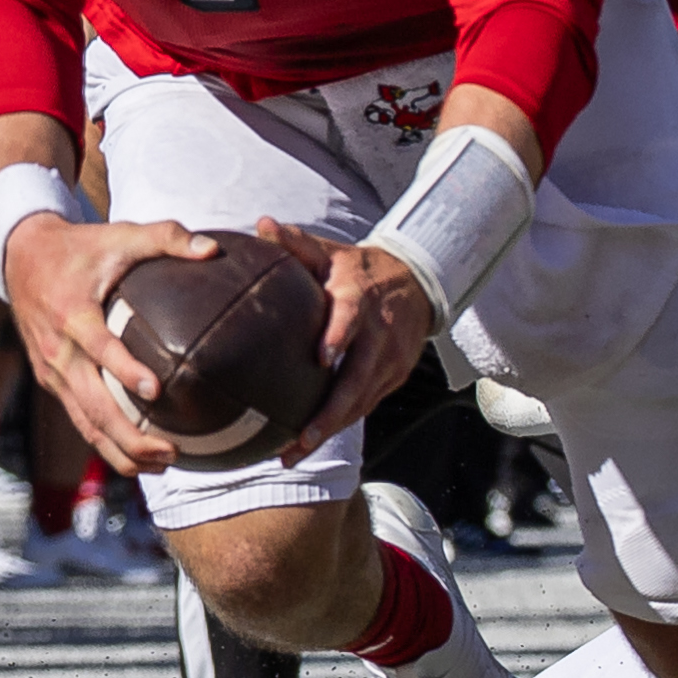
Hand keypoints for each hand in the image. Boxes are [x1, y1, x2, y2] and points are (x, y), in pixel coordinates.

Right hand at [0, 210, 217, 475]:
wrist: (21, 257)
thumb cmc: (82, 246)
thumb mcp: (121, 233)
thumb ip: (167, 237)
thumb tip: (212, 249)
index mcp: (73, 314)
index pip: (100, 348)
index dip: (125, 370)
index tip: (157, 390)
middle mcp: (58, 350)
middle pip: (91, 405)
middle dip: (129, 435)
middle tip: (171, 451)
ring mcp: (52, 371)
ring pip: (84, 423)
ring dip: (120, 449)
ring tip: (162, 465)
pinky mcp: (52, 382)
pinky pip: (79, 418)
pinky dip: (106, 442)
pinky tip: (140, 458)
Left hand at [252, 219, 434, 464]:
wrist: (416, 282)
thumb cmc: (357, 269)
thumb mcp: (330, 252)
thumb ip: (296, 243)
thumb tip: (261, 224)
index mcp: (359, 300)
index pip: (350, 321)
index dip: (339, 339)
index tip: (320, 360)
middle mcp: (378, 335)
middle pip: (357, 379)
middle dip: (330, 413)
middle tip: (301, 437)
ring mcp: (390, 360)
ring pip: (361, 402)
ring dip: (330, 429)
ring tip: (292, 453)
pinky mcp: (395, 376)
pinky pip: (366, 405)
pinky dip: (340, 425)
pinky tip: (308, 443)